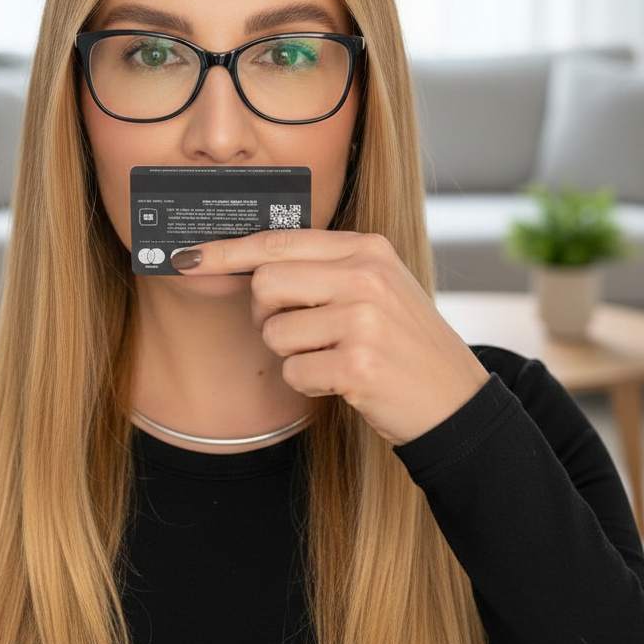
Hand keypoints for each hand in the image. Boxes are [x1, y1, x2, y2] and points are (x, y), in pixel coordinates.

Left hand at [170, 228, 491, 445]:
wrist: (455, 401)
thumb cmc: (404, 344)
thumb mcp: (377, 288)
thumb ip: (322, 270)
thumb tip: (248, 267)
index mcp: (367, 249)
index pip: (278, 242)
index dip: (226, 252)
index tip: (188, 258)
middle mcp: (366, 276)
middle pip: (266, 285)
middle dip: (267, 315)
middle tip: (302, 331)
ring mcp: (364, 319)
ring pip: (275, 333)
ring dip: (293, 354)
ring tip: (336, 357)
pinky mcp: (359, 363)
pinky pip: (294, 372)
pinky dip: (310, 383)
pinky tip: (345, 381)